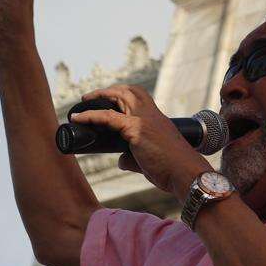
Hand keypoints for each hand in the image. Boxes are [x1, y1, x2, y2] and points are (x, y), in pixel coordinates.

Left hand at [68, 85, 207, 199]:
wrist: (185, 174)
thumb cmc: (172, 170)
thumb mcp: (150, 160)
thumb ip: (133, 158)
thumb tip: (119, 161)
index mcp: (157, 119)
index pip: (140, 96)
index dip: (123, 93)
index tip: (109, 98)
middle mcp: (151, 114)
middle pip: (129, 91)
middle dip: (109, 91)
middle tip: (91, 98)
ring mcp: (144, 120)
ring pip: (120, 96)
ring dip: (100, 95)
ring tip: (84, 101)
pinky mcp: (136, 129)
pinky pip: (108, 117)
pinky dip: (91, 116)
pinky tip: (79, 118)